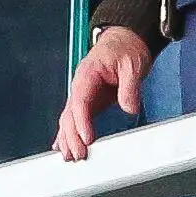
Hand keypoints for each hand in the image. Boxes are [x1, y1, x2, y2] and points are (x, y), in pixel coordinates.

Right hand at [55, 26, 154, 159]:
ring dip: (67, 137)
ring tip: (68, 156)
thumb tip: (129, 107)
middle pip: (70, 113)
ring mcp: (82, 93)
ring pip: (69, 118)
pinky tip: (62, 146)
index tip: (87, 138)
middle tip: (78, 154)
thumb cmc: (126, 49)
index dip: (82, 122)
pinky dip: (67, 132)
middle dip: (72, 136)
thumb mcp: (132, 64)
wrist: (124, 40)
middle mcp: (80, 84)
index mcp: (88, 74)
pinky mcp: (88, 100)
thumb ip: (130, 86)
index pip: (80, 101)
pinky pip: (74, 117)